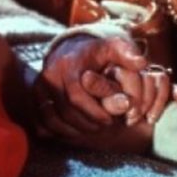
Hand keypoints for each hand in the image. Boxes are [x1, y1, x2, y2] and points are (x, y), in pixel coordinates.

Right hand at [33, 32, 176, 145]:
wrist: (72, 48)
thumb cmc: (98, 52)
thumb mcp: (114, 47)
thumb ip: (128, 54)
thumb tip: (141, 63)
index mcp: (69, 64)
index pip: (78, 98)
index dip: (95, 113)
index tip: (112, 118)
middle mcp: (50, 74)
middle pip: (66, 111)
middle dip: (88, 123)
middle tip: (105, 125)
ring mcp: (39, 85)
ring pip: (54, 119)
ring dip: (75, 129)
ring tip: (94, 127)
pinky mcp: (35, 95)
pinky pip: (43, 121)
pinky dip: (60, 130)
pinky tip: (77, 129)